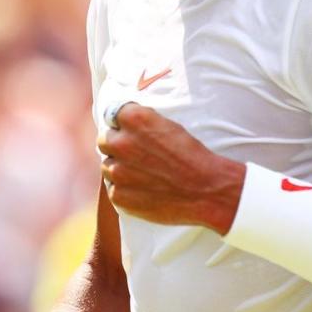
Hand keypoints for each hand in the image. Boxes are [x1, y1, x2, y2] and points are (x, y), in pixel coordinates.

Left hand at [98, 103, 244, 230]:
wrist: (207, 190)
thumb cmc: (192, 156)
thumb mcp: (168, 126)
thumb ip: (140, 122)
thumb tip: (121, 123)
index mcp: (134, 119)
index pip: (112, 115)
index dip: (122, 125)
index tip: (131, 133)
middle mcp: (121, 142)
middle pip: (104, 141)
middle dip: (117, 147)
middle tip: (137, 156)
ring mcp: (117, 171)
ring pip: (107, 166)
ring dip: (120, 169)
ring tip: (144, 175)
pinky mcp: (119, 196)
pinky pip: (113, 190)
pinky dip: (125, 190)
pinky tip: (145, 190)